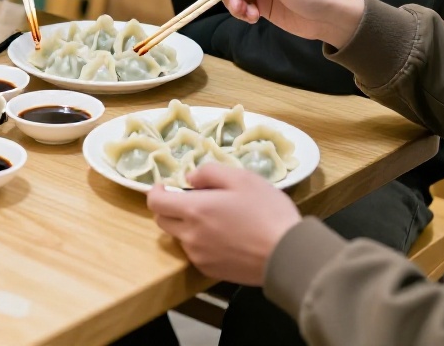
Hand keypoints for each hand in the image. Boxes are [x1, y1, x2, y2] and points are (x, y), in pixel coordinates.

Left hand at [146, 163, 302, 286]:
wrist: (287, 254)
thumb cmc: (267, 211)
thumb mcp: (242, 178)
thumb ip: (210, 172)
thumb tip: (190, 178)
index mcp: (194, 210)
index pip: (155, 202)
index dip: (156, 191)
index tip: (167, 186)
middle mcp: (190, 236)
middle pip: (162, 220)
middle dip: (170, 207)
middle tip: (193, 200)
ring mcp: (199, 256)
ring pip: (179, 238)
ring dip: (187, 226)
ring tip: (216, 219)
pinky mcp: (210, 271)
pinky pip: (195, 253)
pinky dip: (201, 243)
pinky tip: (225, 237)